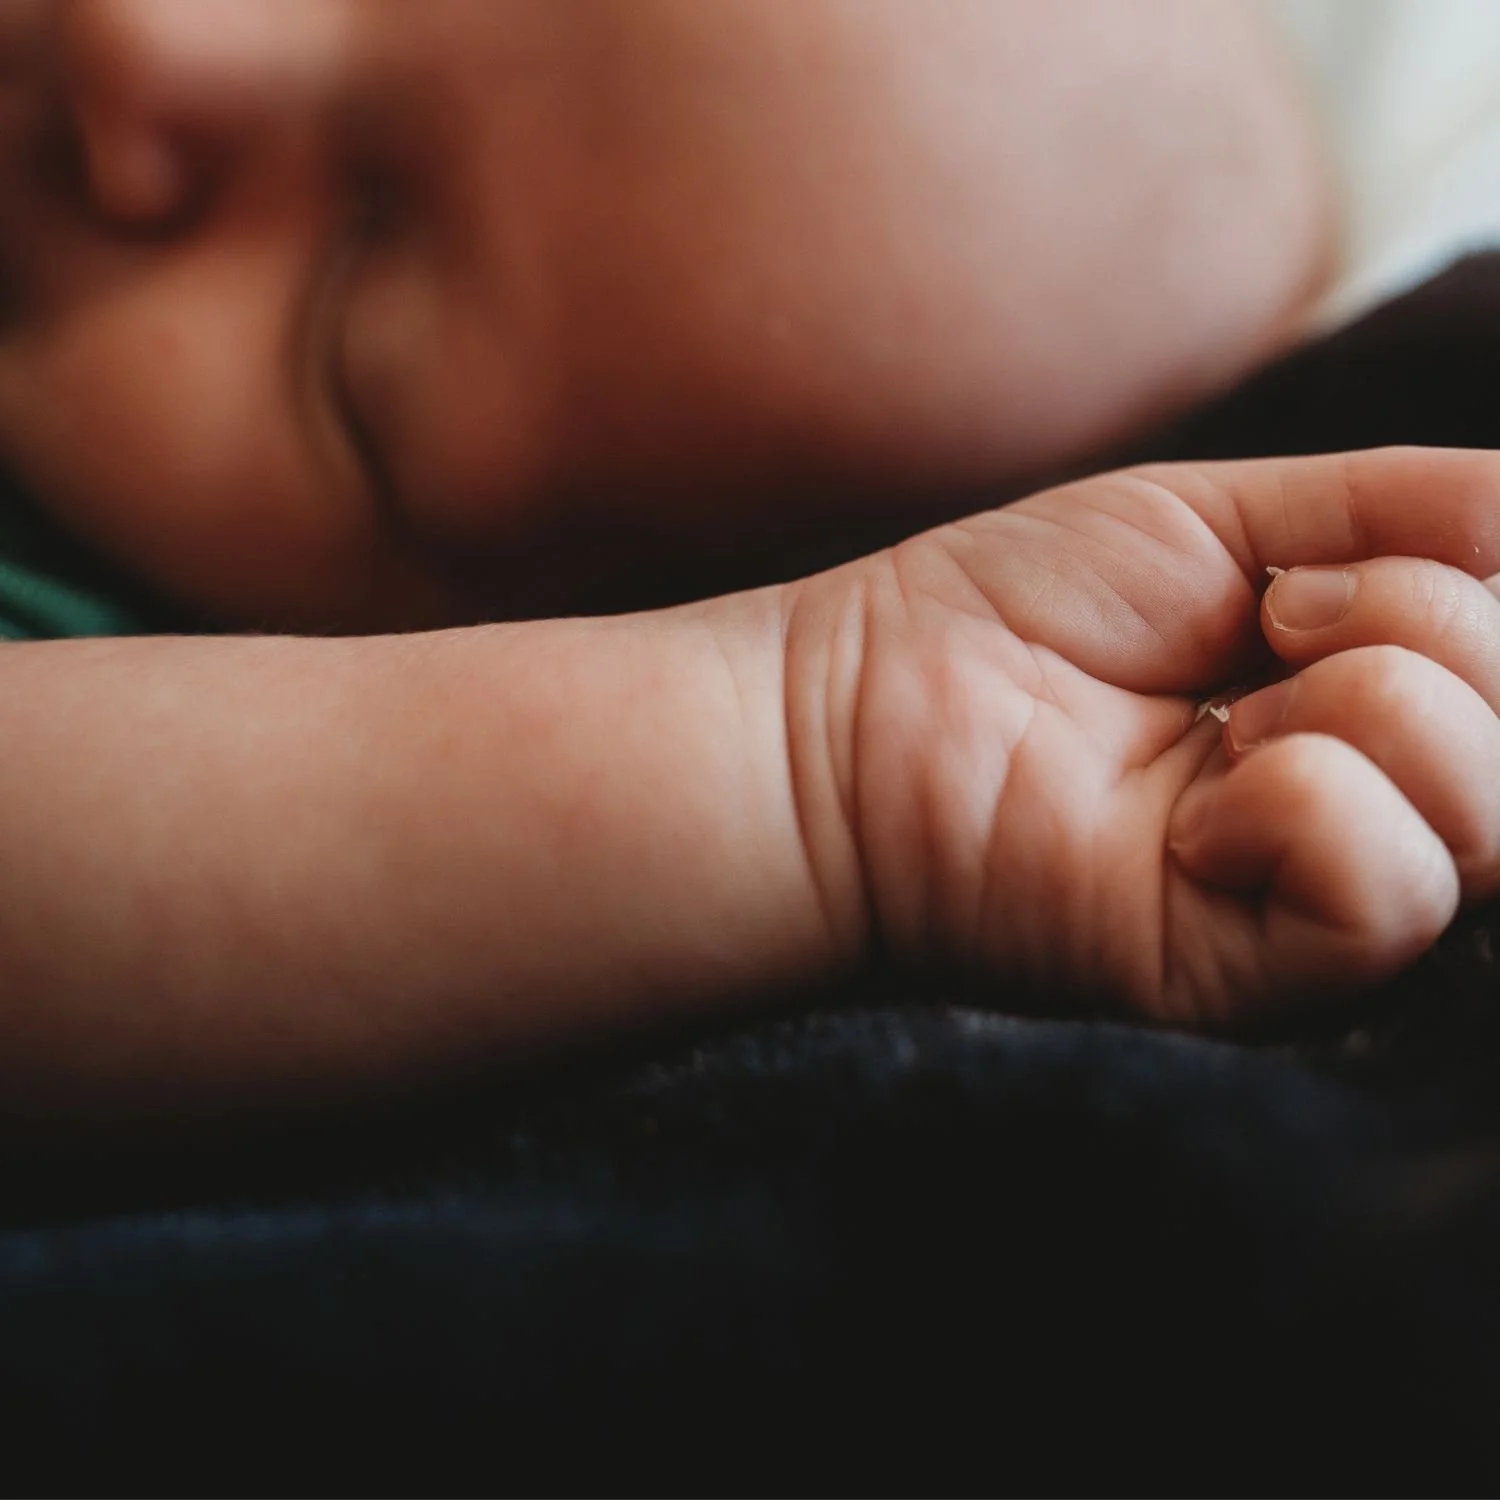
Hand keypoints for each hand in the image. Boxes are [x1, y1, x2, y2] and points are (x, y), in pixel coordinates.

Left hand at [785, 447, 1499, 1026]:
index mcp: (1387, 723)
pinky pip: (1385, 884)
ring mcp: (1332, 915)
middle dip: (1408, 620)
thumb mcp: (1235, 523)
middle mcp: (1387, 826)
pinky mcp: (1262, 982)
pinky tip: (1189, 809)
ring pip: (1489, 810)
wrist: (866, 703)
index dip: (1465, 595)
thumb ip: (1408, 514)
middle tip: (1251, 630)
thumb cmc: (1025, 613)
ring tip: (1213, 719)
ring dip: (1352, 705)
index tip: (1311, 577)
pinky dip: (1295, 799)